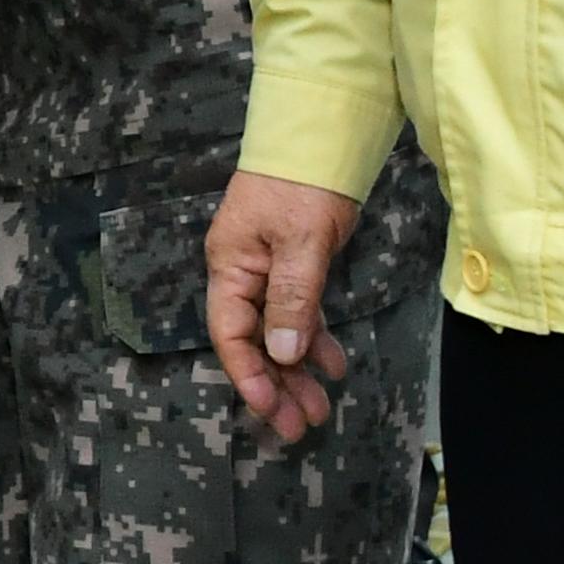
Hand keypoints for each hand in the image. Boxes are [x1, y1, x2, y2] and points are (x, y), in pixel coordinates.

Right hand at [204, 174, 366, 446]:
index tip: (272, 411)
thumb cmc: (303, 184)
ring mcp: (267, 270)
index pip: (231, 333)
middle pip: (253, 342)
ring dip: (298, 372)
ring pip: (278, 333)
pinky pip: (299, 315)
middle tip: (302, 427)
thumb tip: (283, 355)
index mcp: (230, 266)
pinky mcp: (294, 265)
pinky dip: (314, 341)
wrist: (322, 135)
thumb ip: (292, 299)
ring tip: (321, 410)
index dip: (249, 376)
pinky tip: (333, 365)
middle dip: (277, 386)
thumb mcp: (300, 242)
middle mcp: (242, 273)